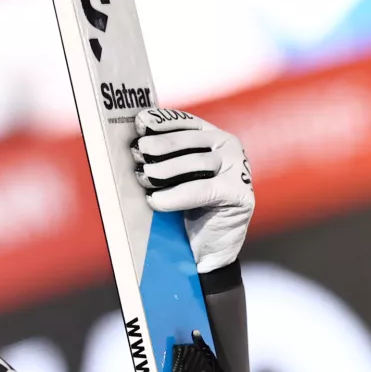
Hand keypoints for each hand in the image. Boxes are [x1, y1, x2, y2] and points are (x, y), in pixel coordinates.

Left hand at [131, 109, 254, 272]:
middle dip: (160, 144)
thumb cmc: (182, 210)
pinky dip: (176, 195)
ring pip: (198, 162)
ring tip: (144, 178)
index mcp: (210, 137)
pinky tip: (156, 201)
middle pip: (190, 140)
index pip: (184, 121)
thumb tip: (129, 146)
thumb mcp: (171, 177)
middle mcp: (228, 147)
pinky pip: (203, 190)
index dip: (162, 120)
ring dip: (166, 170)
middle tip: (138, 153)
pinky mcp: (240, 194)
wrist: (204, 251)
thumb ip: (160, 158)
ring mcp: (238, 169)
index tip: (140, 123)